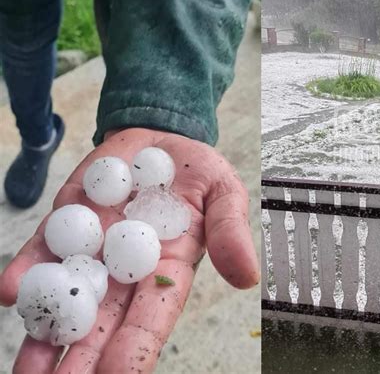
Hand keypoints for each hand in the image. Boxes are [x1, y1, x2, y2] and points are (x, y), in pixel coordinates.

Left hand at [0, 128, 258, 372]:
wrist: (163, 139)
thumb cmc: (199, 172)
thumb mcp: (224, 194)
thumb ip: (230, 232)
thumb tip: (246, 277)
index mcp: (169, 266)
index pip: (153, 314)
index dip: (137, 345)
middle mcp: (127, 266)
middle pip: (104, 319)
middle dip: (82, 357)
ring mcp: (94, 245)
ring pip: (68, 293)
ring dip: (45, 329)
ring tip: (27, 368)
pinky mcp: (69, 219)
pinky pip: (46, 248)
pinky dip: (28, 269)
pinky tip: (10, 289)